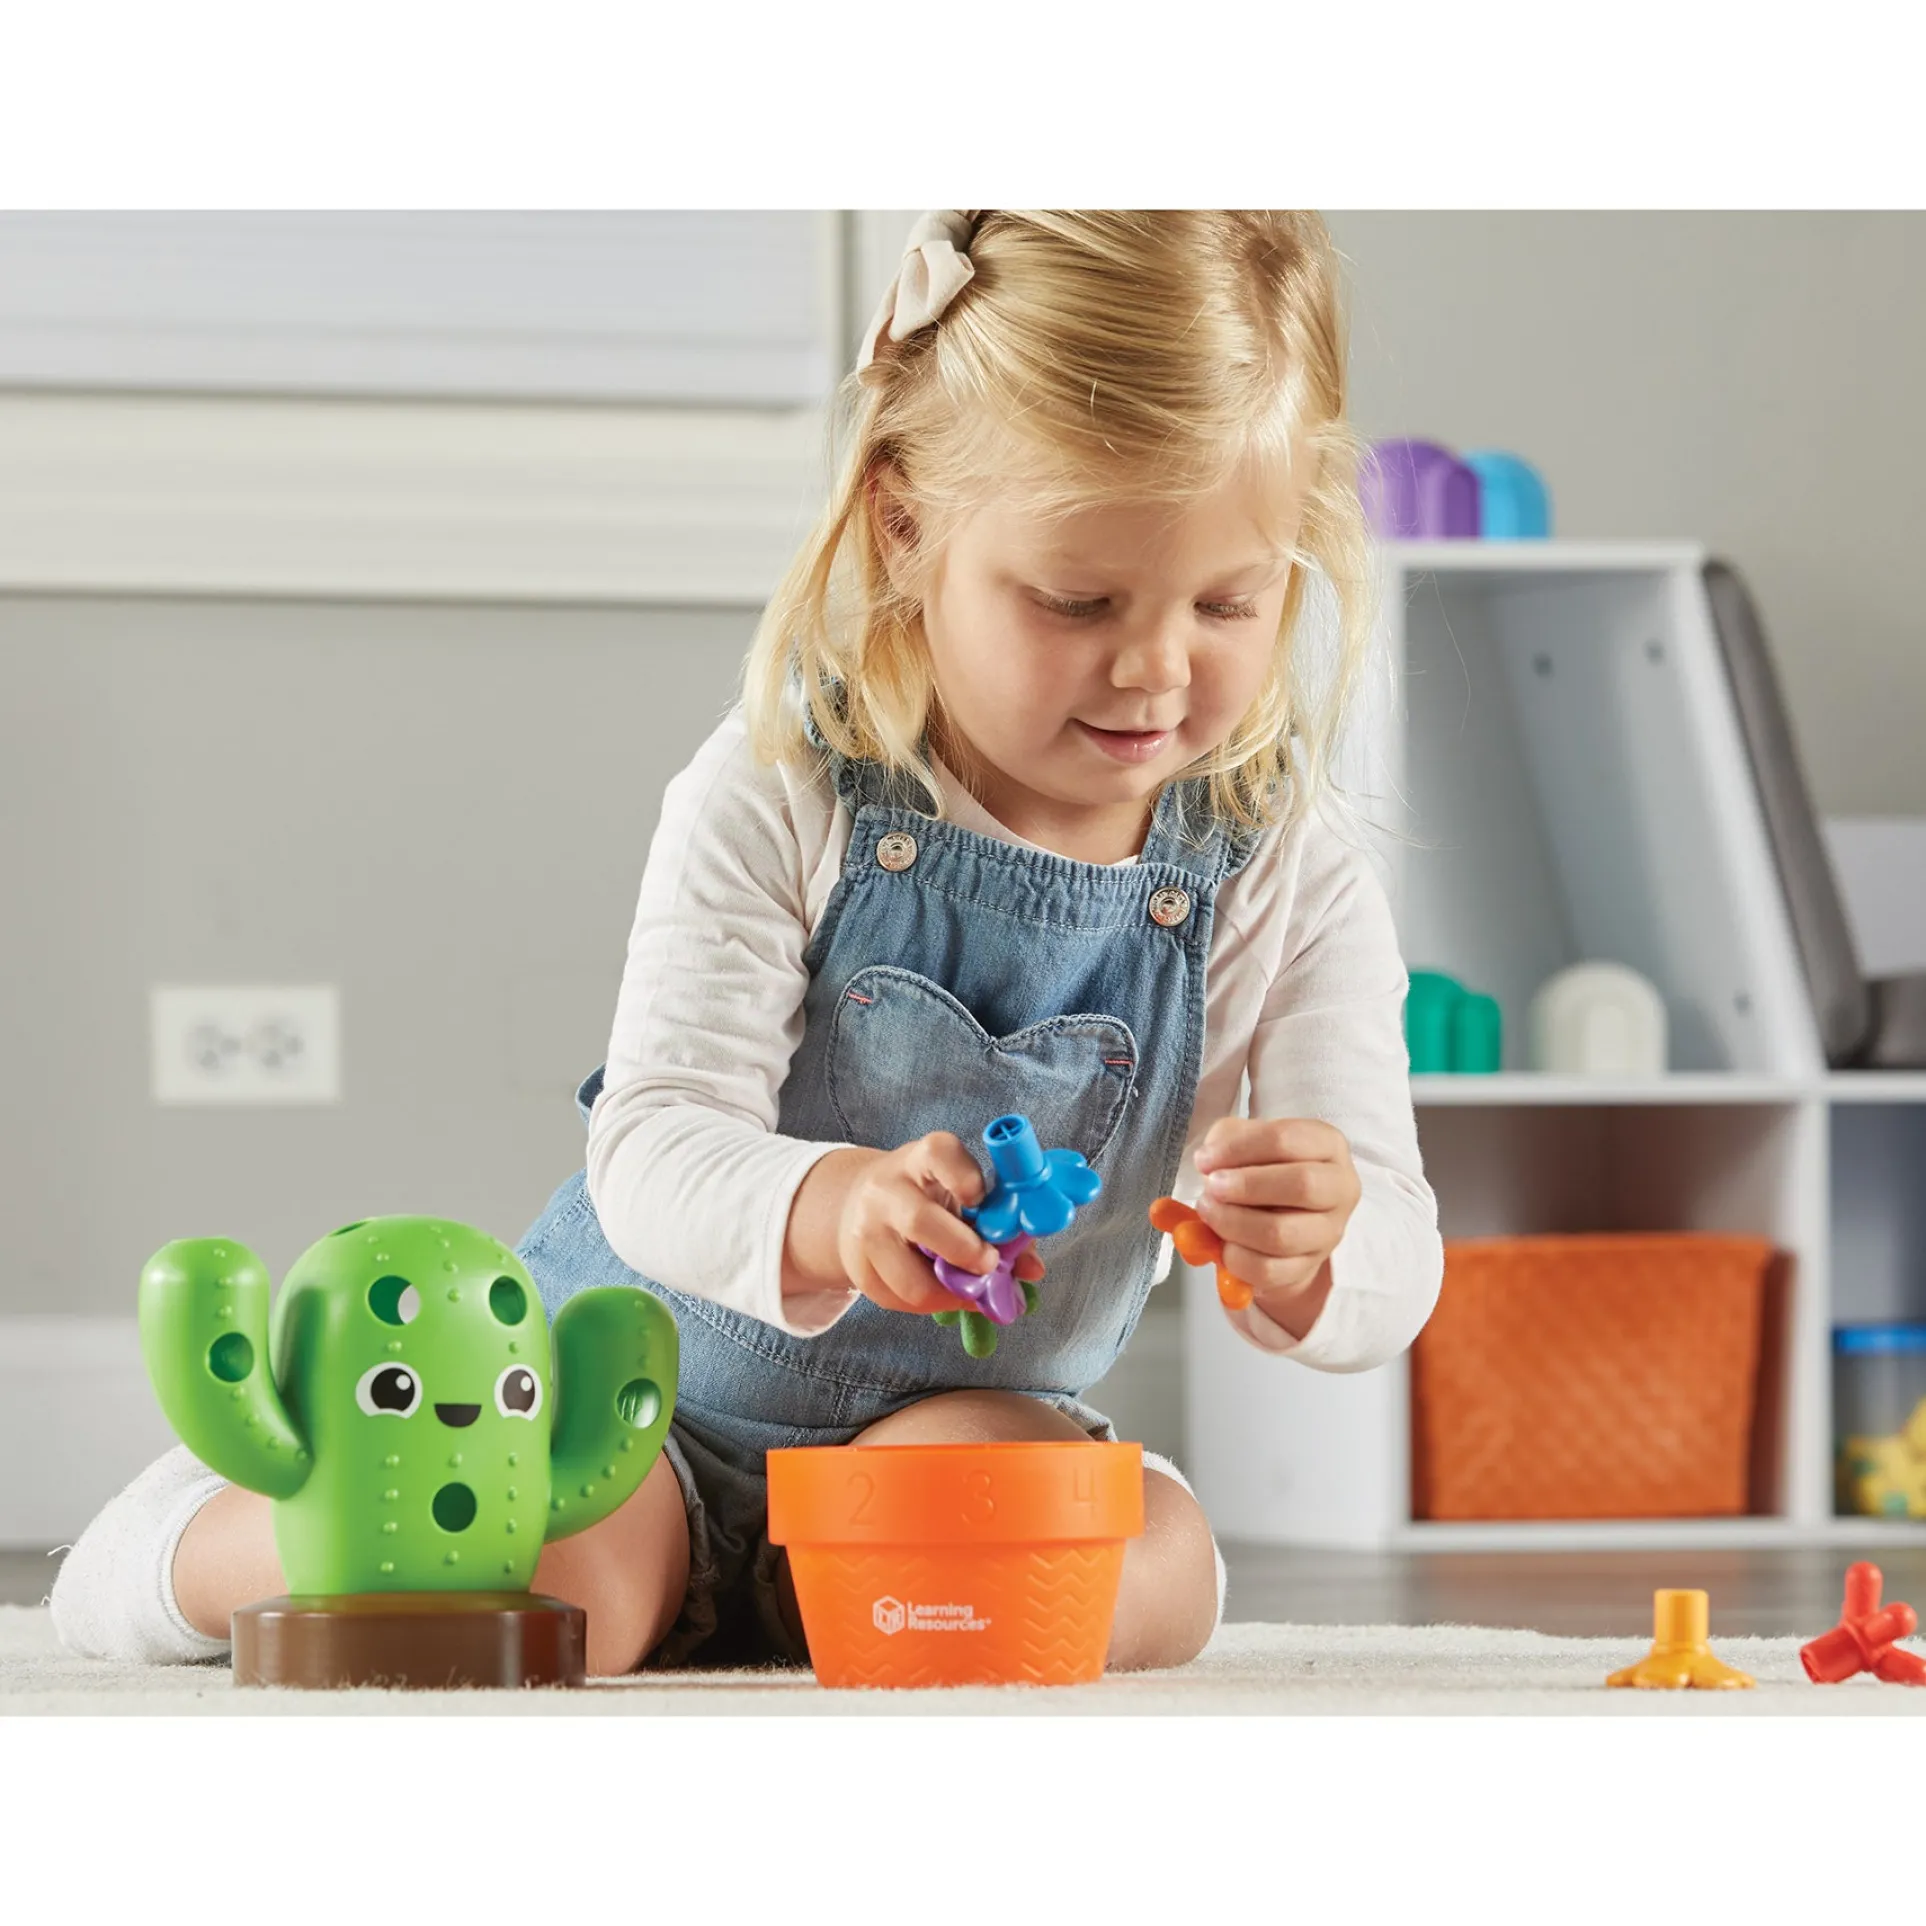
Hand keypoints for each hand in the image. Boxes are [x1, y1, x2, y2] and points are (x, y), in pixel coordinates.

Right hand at [831, 1134, 1045, 1315]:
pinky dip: (932, 1305)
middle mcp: (886, 1190)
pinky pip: (899, 1301)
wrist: (857, 1204)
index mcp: (919, 1159)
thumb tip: (1032, 1269)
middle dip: (964, 1252)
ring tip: (973, 1290)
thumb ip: (999, 1223)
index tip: (982, 1199)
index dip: (965, 1176)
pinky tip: (946, 1294)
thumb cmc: (926, 1195)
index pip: (938, 1153)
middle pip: (920, 1222)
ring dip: (951, 1295)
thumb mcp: (957, 1192)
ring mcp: (866, 1231)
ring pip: (909, 1280)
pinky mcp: (859, 1269)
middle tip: (990, 1265)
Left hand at [1192, 1118, 1360, 1333]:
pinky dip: (1234, 1258)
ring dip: (1233, 1223)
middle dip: (1245, 1186)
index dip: (1238, 1149)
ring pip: (1281, 1234)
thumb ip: (1221, 1145)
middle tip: (1210, 1187)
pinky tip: (1221, 1243)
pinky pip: (1268, 1270)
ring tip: (1208, 1212)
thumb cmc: (1261, 1168)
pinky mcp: (1308, 1267)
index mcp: (1327, 1145)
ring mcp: (1328, 1232)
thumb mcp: (1243, 1143)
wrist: (1279, 1215)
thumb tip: (1206, 1164)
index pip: (1286, 1139)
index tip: (1204, 1160)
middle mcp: (1339, 1188)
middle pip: (1300, 1185)